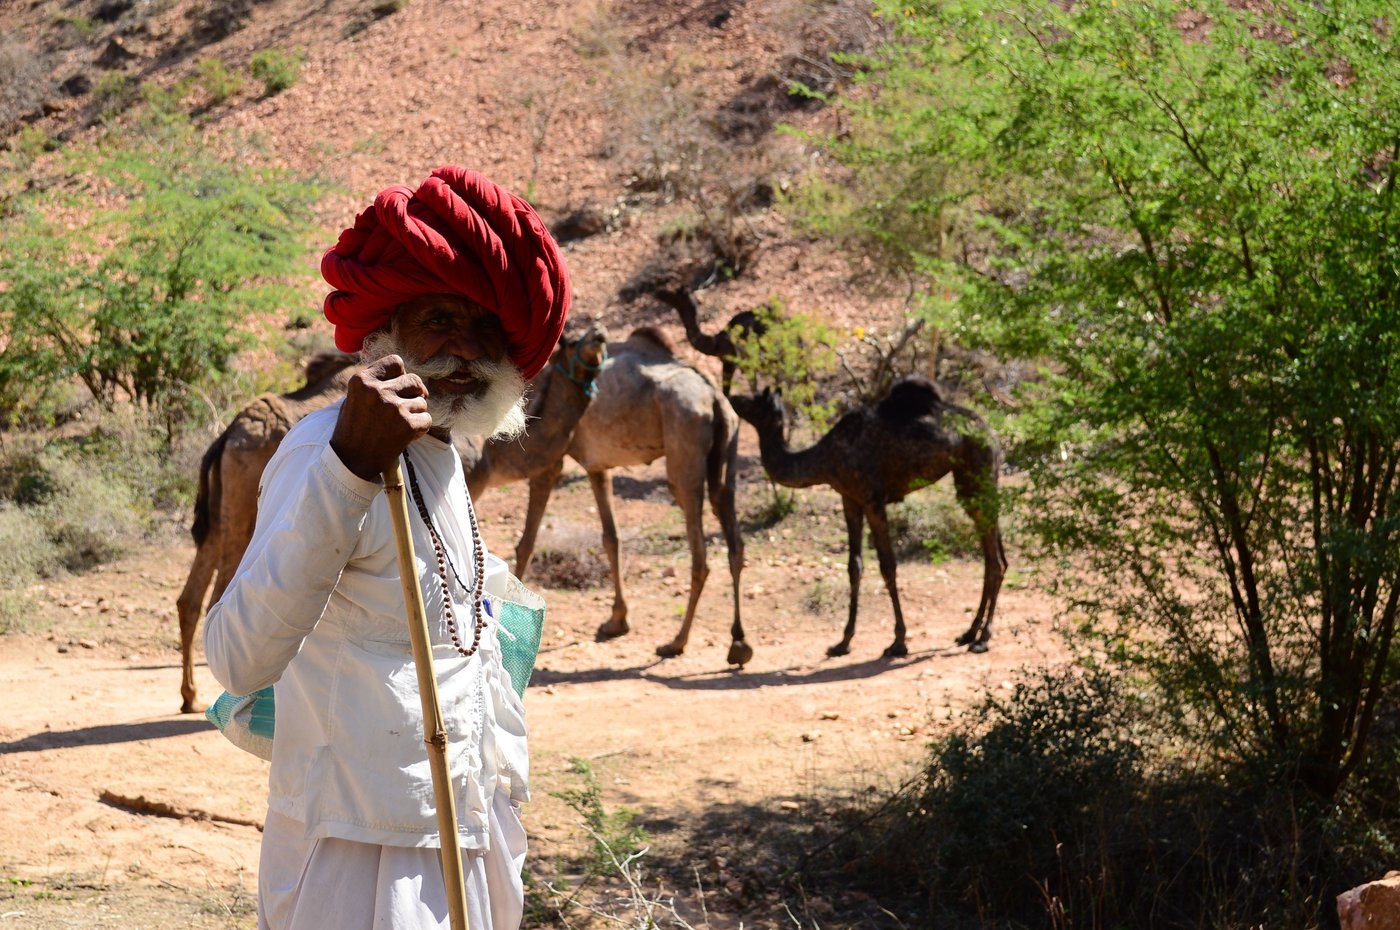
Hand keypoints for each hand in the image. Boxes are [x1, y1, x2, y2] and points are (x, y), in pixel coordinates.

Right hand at [330, 355, 432, 481]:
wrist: (351, 461)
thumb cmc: (353, 428)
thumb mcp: (355, 397)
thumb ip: (376, 382)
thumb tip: (403, 372)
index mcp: (362, 380)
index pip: (396, 362)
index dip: (401, 374)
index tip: (399, 386)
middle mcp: (377, 390)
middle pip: (414, 379)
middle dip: (415, 392)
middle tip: (407, 407)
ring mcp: (393, 407)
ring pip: (422, 401)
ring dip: (416, 413)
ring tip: (399, 425)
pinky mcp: (406, 425)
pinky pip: (427, 419)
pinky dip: (420, 429)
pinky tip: (406, 436)